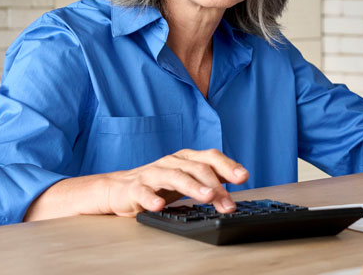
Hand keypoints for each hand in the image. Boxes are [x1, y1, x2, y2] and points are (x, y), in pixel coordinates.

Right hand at [101, 148, 248, 216]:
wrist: (119, 188)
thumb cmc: (159, 184)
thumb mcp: (187, 179)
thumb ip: (211, 177)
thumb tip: (240, 178)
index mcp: (186, 158)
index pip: (210, 157)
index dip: (228, 165)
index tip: (243, 177)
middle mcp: (171, 162)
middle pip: (197, 169)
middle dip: (216, 186)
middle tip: (229, 203)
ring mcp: (153, 173)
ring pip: (175, 176)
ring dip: (193, 187)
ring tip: (207, 197)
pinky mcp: (135, 188)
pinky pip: (144, 192)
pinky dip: (151, 198)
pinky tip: (159, 205)